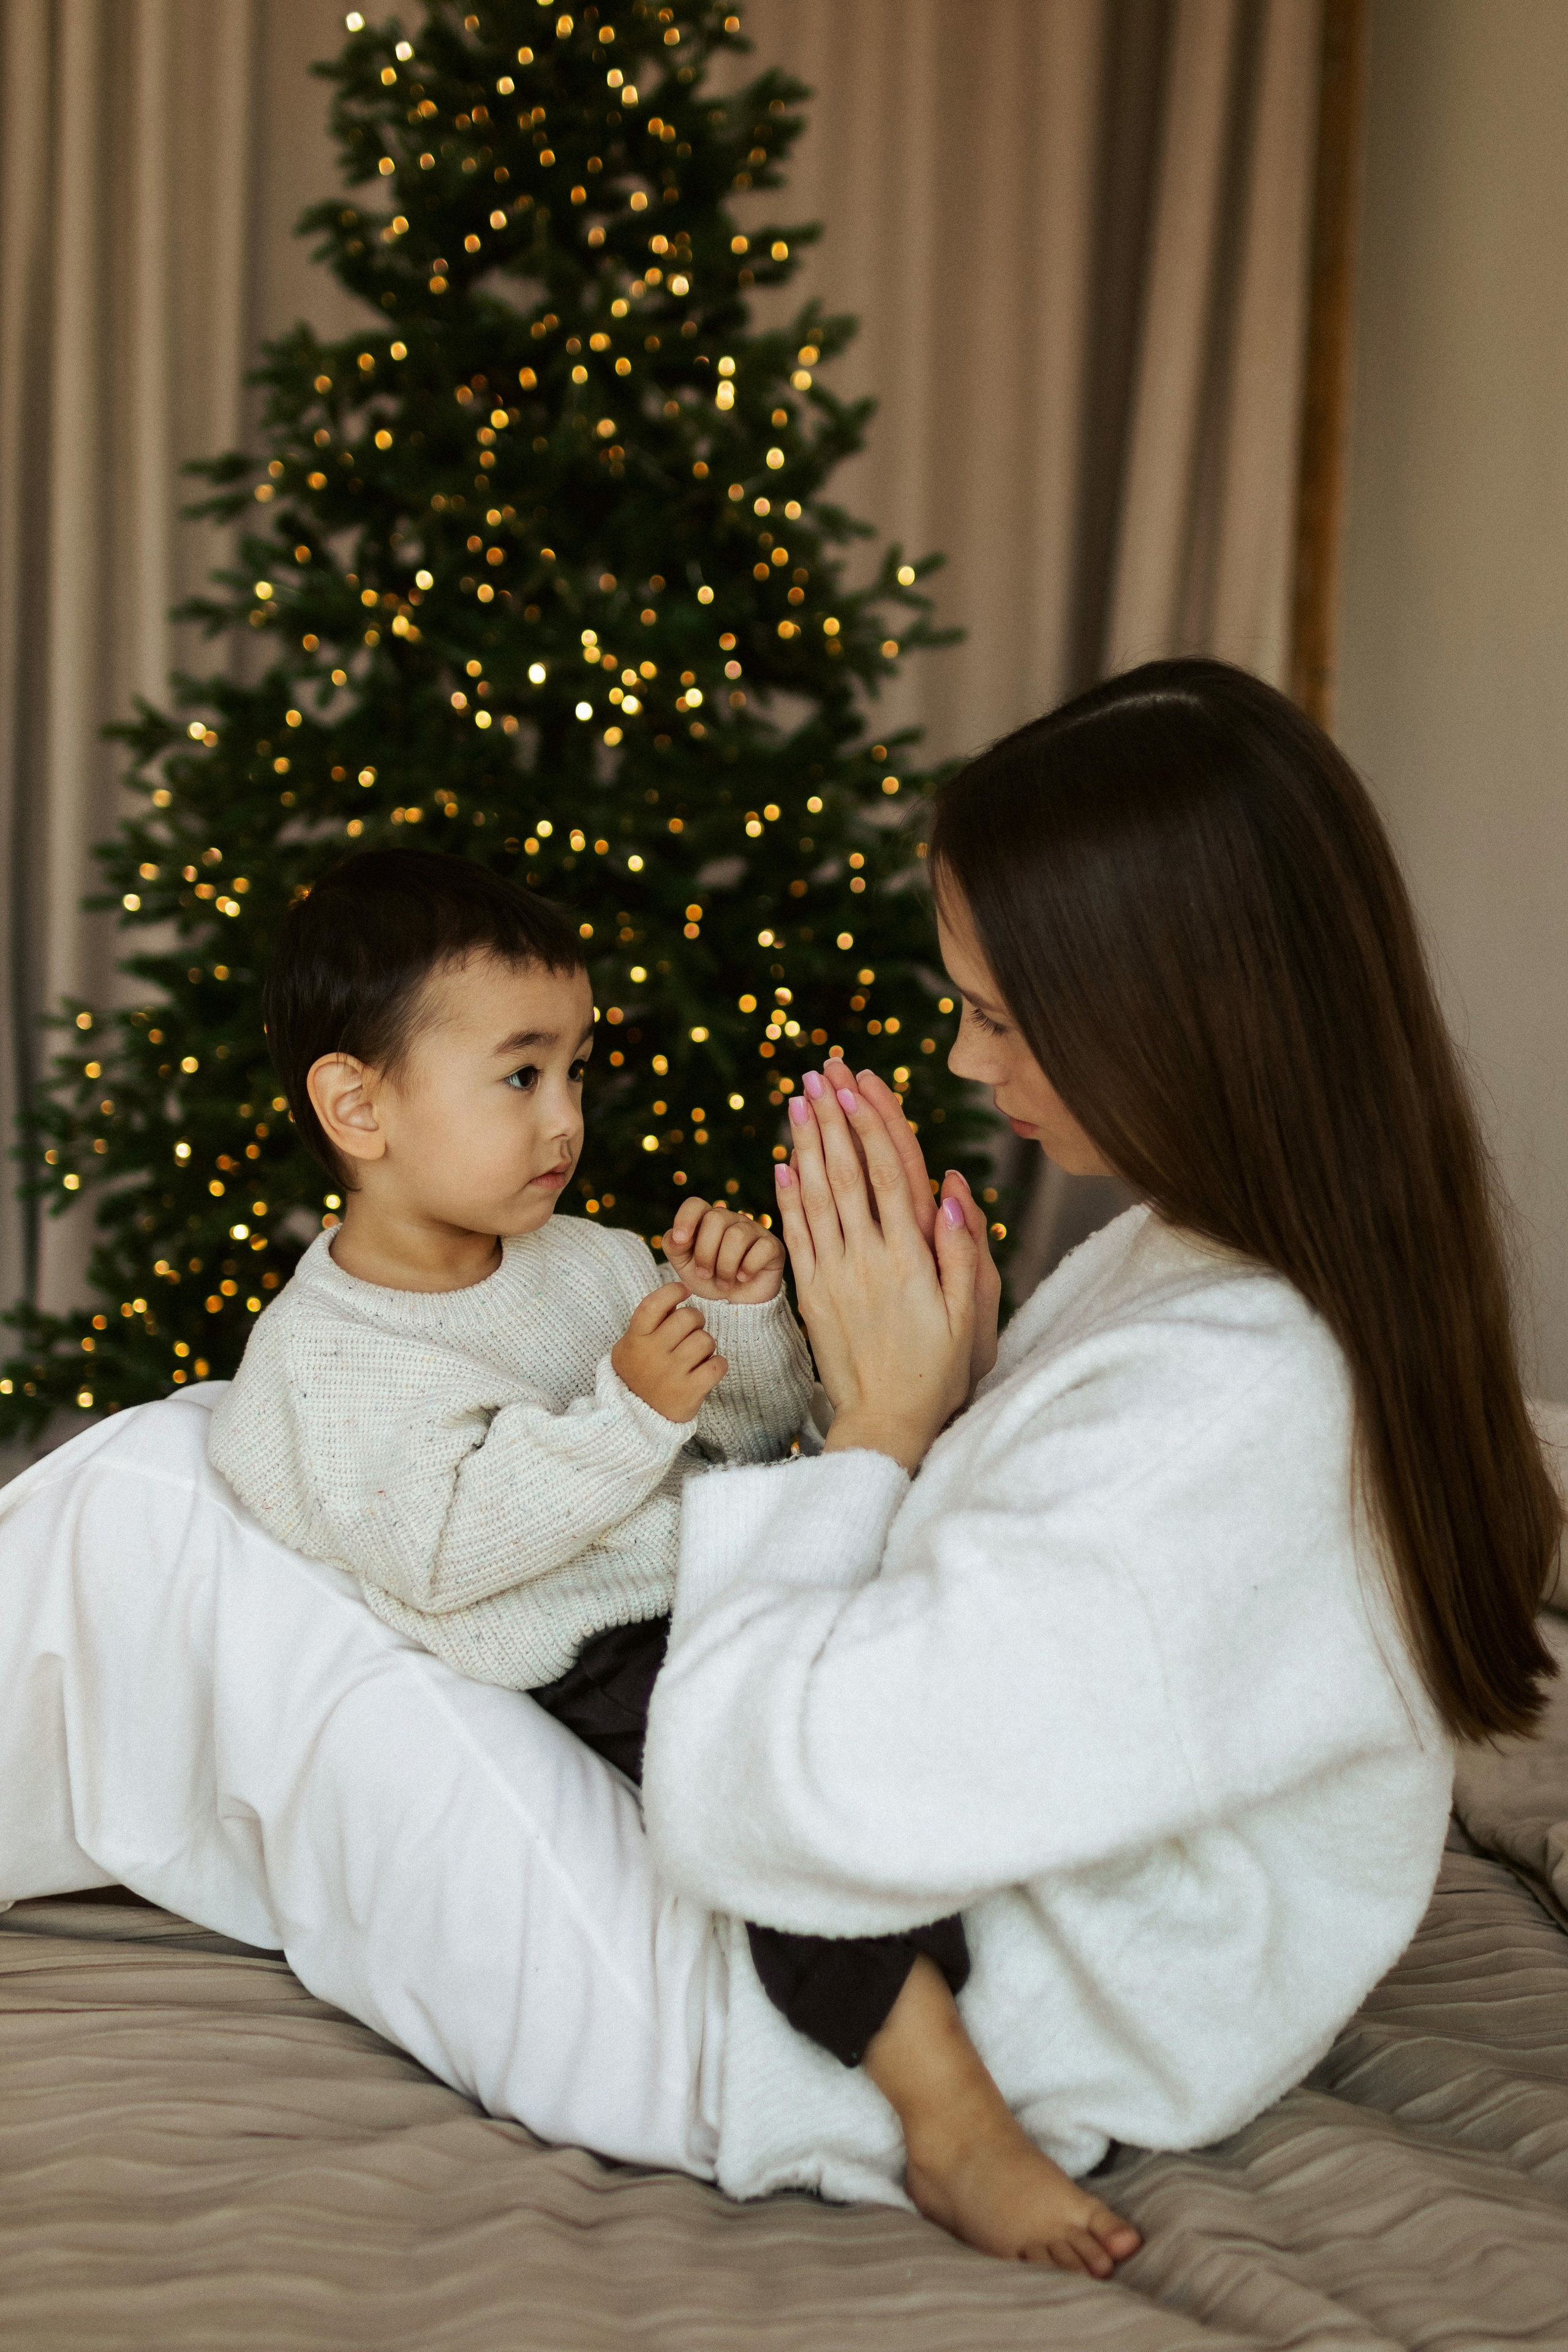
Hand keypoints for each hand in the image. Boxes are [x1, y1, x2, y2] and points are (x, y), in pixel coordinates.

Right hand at [612, 1284, 727, 1423]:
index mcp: (635, 1339)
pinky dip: (718, 1364)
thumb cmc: (639, 1373)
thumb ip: (649, 1323)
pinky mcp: (689, 1392)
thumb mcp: (631, 1346)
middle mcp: (652, 1354)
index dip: (672, 1291)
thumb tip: (677, 1299)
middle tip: (692, 1331)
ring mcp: (671, 1374)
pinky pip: (718, 1365)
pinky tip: (708, 1369)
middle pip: (687, 1318)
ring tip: (697, 1355)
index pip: (654, 1305)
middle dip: (696, 1320)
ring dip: (707, 1345)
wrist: (636, 1418)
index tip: (684, 1291)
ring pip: (705, 1340)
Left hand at [662, 1196, 784, 1302]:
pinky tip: (744, 1278)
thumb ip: (674, 1246)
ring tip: (724, 1282)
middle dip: (705, 1252)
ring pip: (737, 1235)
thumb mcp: (685, 1266)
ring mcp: (754, 1231)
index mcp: (707, 1221)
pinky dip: (748, 1267)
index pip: (695, 1205)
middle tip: (705, 1274)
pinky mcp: (773, 1246)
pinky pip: (761, 1248)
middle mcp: (731, 1220)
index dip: (685, 1218)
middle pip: (715, 1218)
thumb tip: (677, 1235)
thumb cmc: (709, 1281)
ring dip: (725, 1266)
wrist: (735, 1307)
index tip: (681, 1242)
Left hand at [772, 1070, 976, 1471]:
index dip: (871, 1125)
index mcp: (910, 1258)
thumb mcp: (967, 1315)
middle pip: (846, 1173)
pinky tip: (780, 1163)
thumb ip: (963, 1251)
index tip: (856, 1085)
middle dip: (831, 1118)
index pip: (889, 1175)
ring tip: (796, 1101)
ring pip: (815, 1196)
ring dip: (805, 1144)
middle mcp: (867, 1259)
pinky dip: (786, 1198)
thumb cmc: (938, 1369)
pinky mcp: (811, 1294)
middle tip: (819, 1073)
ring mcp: (834, 1275)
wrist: (886, 1422)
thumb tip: (952, 1188)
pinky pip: (795, 1237)